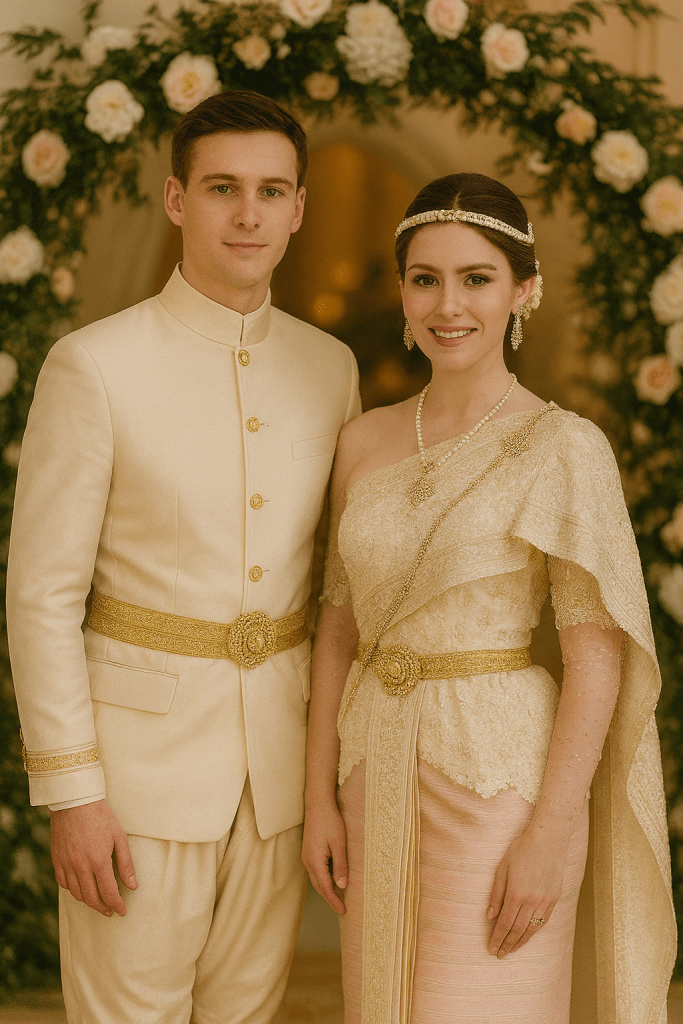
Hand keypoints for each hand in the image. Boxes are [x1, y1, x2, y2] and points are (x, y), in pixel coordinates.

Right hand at [51, 799, 137, 916]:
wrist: (75, 802)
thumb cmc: (101, 817)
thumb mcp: (119, 837)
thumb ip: (126, 864)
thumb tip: (133, 886)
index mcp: (99, 861)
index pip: (108, 893)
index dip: (116, 905)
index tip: (122, 911)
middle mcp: (80, 866)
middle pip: (91, 898)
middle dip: (102, 908)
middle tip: (111, 911)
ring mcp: (66, 864)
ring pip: (76, 893)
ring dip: (88, 901)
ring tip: (98, 902)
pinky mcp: (57, 859)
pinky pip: (63, 883)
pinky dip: (73, 890)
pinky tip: (80, 888)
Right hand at [302, 801, 347, 914]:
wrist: (318, 804)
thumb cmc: (330, 821)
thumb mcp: (339, 844)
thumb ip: (340, 866)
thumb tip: (342, 886)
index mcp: (315, 861)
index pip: (325, 888)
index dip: (334, 900)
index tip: (343, 910)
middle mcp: (308, 861)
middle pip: (318, 886)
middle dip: (330, 897)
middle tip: (342, 907)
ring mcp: (307, 856)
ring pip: (316, 878)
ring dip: (326, 888)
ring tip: (339, 895)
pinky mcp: (309, 850)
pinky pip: (316, 870)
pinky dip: (324, 878)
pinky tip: (333, 877)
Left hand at [487, 829, 566, 957]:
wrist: (548, 840)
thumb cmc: (521, 850)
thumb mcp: (502, 868)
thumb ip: (496, 894)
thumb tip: (489, 916)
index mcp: (517, 893)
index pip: (504, 924)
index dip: (497, 938)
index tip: (491, 949)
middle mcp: (532, 901)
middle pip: (517, 930)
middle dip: (507, 944)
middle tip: (499, 955)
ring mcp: (545, 901)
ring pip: (531, 929)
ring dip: (520, 942)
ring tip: (511, 950)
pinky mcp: (554, 899)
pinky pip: (543, 922)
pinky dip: (534, 932)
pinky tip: (527, 936)